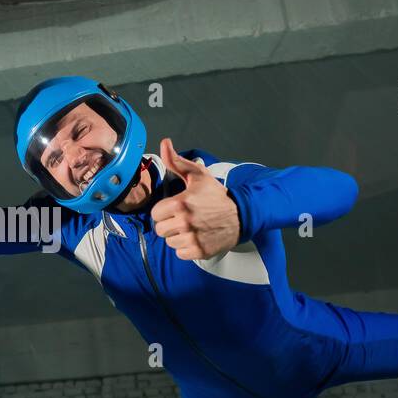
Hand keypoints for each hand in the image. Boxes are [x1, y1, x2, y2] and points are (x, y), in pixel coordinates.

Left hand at [150, 138, 239, 259]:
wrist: (241, 215)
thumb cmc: (216, 195)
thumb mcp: (198, 176)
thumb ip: (177, 161)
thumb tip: (164, 143)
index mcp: (180, 203)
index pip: (155, 214)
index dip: (164, 211)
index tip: (176, 208)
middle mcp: (184, 222)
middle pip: (160, 230)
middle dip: (170, 224)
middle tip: (184, 218)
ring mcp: (192, 238)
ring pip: (169, 242)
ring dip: (178, 236)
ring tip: (192, 228)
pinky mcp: (199, 251)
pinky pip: (180, 253)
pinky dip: (186, 248)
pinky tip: (196, 237)